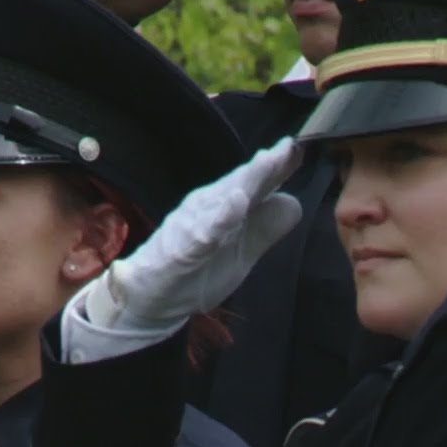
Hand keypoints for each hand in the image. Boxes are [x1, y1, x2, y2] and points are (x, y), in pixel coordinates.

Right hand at [84, 137, 302, 330]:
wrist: (149, 300)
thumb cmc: (196, 271)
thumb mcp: (241, 250)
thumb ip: (265, 226)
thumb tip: (292, 200)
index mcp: (223, 208)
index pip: (254, 185)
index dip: (276, 168)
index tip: (298, 148)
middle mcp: (206, 209)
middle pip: (239, 185)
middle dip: (263, 167)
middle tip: (288, 147)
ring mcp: (191, 229)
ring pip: (220, 203)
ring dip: (244, 183)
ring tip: (265, 165)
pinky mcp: (178, 253)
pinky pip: (200, 236)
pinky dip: (217, 221)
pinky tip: (233, 207)